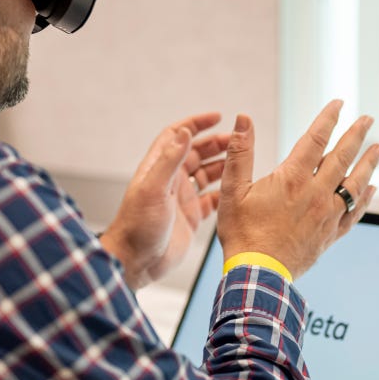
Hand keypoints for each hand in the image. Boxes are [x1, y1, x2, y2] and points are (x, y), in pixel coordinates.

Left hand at [101, 113, 229, 289]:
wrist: (136, 262)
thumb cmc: (137, 227)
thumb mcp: (153, 190)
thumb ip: (169, 160)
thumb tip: (184, 132)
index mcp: (159, 169)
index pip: (177, 136)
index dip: (196, 124)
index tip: (217, 117)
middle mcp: (171, 181)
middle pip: (196, 153)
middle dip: (216, 143)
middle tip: (238, 139)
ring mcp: (181, 199)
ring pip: (206, 174)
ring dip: (222, 165)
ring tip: (242, 159)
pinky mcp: (190, 217)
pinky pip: (212, 199)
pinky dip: (225, 192)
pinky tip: (237, 189)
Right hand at [217, 100, 378, 279]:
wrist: (258, 275)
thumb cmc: (242, 233)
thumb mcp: (233, 191)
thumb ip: (240, 152)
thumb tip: (243, 118)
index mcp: (292, 179)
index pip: (315, 139)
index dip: (328, 119)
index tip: (339, 103)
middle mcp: (316, 193)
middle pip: (342, 157)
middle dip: (356, 135)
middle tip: (368, 119)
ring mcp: (327, 215)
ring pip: (355, 183)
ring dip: (368, 163)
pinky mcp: (330, 234)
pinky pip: (354, 212)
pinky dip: (364, 198)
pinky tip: (371, 188)